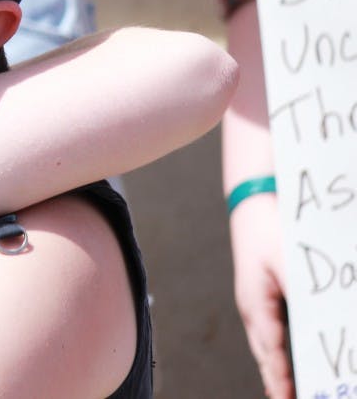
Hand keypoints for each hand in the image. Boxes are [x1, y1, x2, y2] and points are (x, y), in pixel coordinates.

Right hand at [229, 193, 293, 398]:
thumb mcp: (289, 260)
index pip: (271, 350)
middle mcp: (254, 308)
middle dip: (280, 381)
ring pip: (270, 345)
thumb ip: (304, 294)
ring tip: (292, 391)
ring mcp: (259, 302)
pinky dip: (285, 350)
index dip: (281, 377)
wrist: (255, 198)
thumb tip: (323, 322)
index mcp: (255, 303)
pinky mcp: (267, 295)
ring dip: (282, 368)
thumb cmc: (268, 227)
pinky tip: (297, 358)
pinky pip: (276, 331)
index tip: (287, 398)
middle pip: (267, 354)